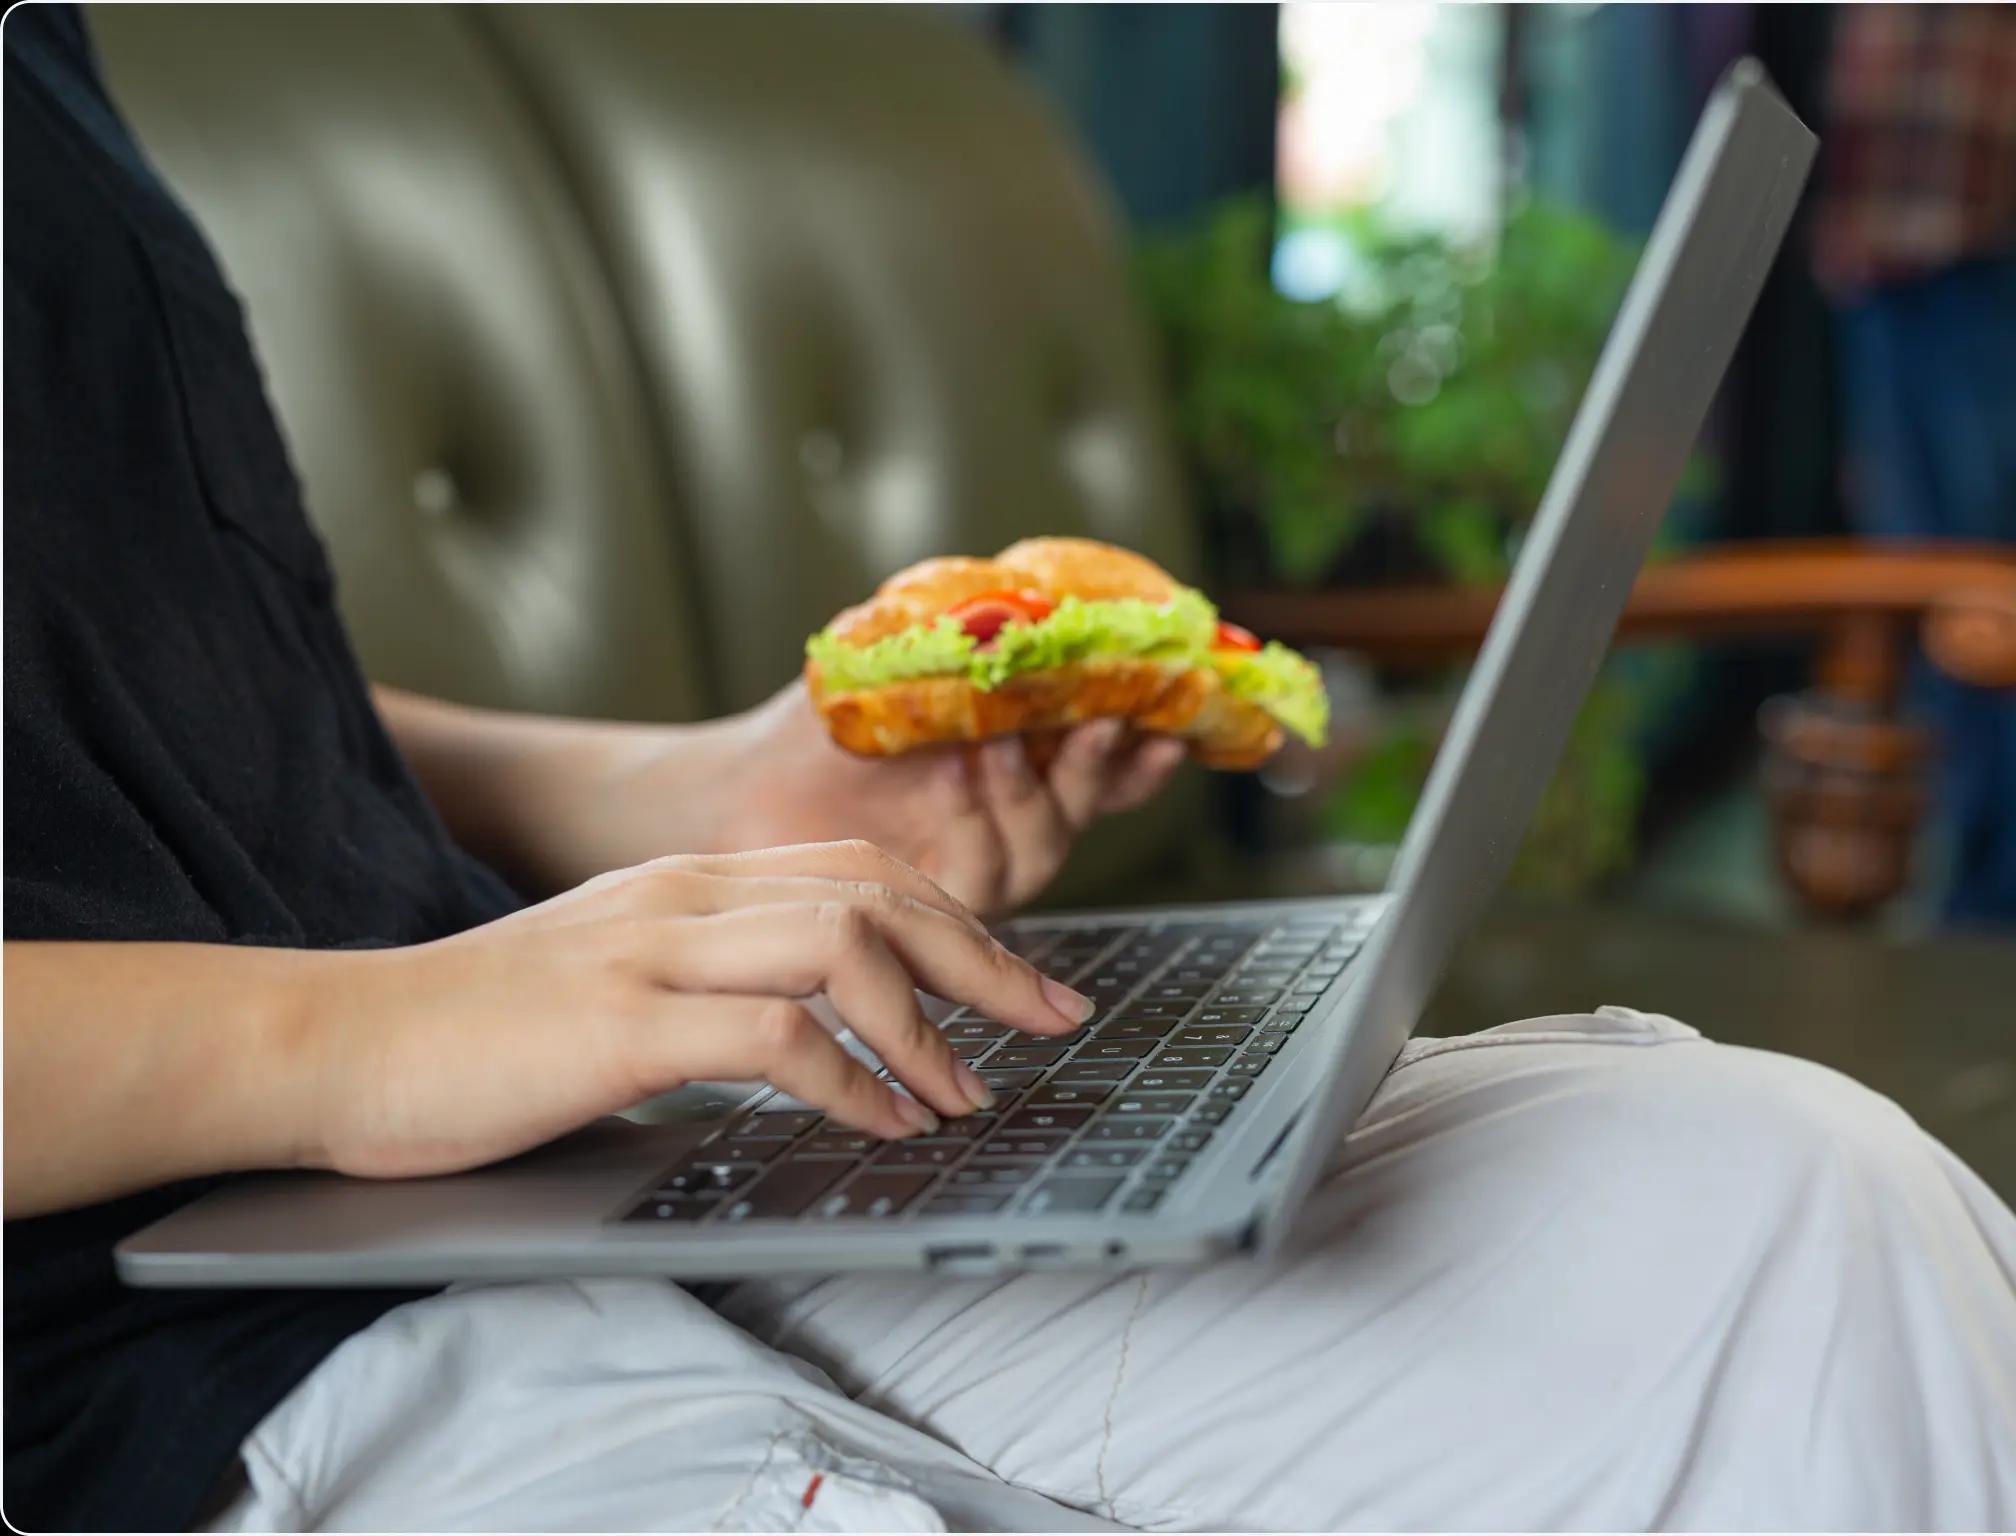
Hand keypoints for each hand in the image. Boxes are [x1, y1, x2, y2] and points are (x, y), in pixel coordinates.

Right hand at [293, 842, 1092, 1179]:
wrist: (341, 1042)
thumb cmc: (479, 1029)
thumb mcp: (616, 977)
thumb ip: (712, 978)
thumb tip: (822, 1027)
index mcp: (690, 880)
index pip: (863, 870)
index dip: (962, 920)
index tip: (1026, 982)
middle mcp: (686, 894)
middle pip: (880, 891)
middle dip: (986, 958)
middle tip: (1057, 1018)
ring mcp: (656, 948)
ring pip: (846, 946)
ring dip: (930, 1025)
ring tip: (969, 1094)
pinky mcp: (624, 1020)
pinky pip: (778, 1035)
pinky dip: (854, 1080)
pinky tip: (884, 1123)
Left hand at [716, 683, 1188, 914]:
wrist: (741, 783)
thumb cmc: (816, 728)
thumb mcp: (899, 666)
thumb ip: (964, 640)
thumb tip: (1024, 593)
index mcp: (1012, 768)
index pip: (1102, 771)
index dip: (1144, 756)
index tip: (1173, 726)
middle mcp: (1002, 823)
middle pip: (1086, 810)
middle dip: (1104, 768)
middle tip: (1103, 721)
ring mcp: (967, 865)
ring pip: (1043, 850)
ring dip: (1030, 794)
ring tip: (997, 743)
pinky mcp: (926, 904)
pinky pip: (981, 879)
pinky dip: (975, 822)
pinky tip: (953, 777)